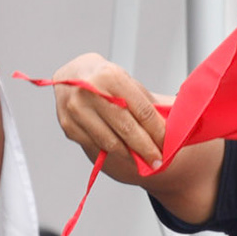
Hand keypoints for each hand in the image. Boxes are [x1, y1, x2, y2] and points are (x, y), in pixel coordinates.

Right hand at [51, 52, 166, 170]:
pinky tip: (124, 153)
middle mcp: (90, 93)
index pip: (142, 111)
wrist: (72, 74)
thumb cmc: (103, 78)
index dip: (157, 131)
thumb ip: (145, 103)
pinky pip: (96, 146)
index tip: (167, 144)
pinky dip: (113, 152)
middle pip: (127, 129)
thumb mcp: (127, 81)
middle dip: (146, 149)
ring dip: (131, 155)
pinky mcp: (69, 126)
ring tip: (144, 160)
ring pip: (111, 142)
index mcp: (110, 77)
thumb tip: (167, 129)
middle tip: (158, 161)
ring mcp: (76, 111)